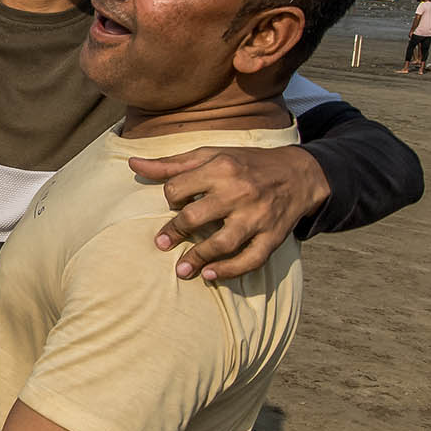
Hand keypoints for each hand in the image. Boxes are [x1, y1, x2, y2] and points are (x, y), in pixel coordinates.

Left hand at [129, 144, 328, 280]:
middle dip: (174, 232)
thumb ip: (170, 164)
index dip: (171, 198)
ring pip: (223, 242)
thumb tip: (132, 163)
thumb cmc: (245, 163)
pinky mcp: (274, 235)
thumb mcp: (210, 155)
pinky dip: (231, 270)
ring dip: (199, 258)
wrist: (299, 173)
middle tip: (161, 244)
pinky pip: (252, 258)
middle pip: (196, 216)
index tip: (174, 205)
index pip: (179, 189)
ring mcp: (258, 216)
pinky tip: (211, 275)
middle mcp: (239, 192)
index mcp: (221, 168)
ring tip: (181, 270)